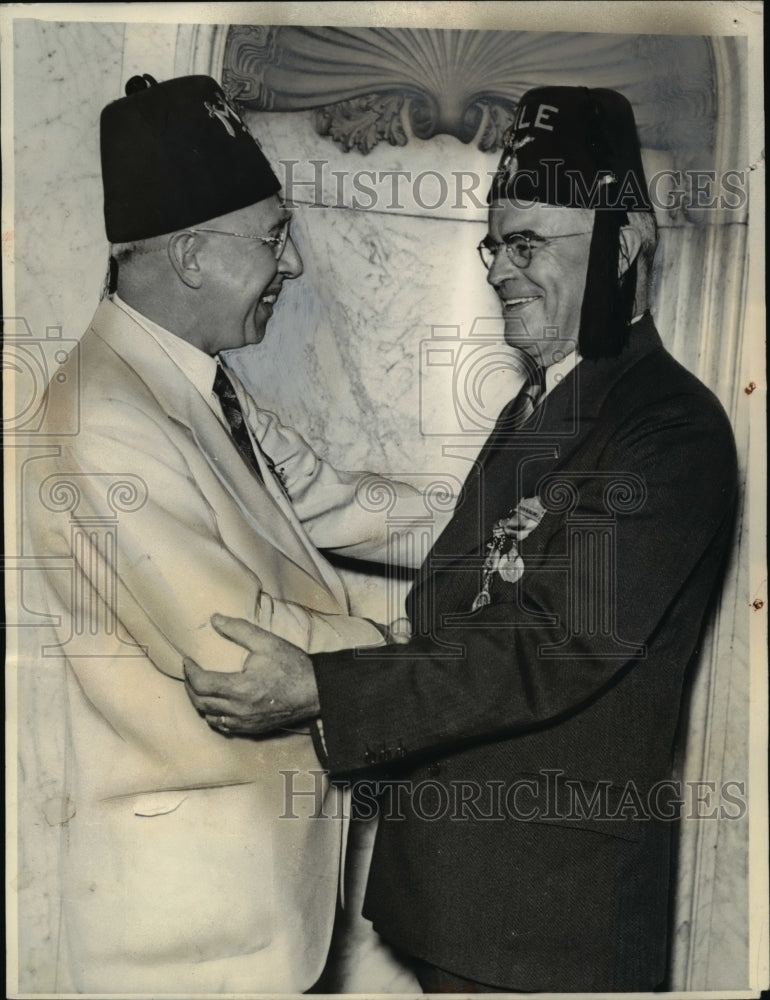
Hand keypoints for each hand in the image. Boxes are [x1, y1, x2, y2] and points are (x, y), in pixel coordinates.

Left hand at [183, 614, 319, 736]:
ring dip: (200, 702)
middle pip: (200, 702)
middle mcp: (239, 710)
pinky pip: (224, 726)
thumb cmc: (292, 665)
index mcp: (240, 688)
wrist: (315, 691)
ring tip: (199, 687)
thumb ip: (239, 629)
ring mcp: (245, 722)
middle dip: (190, 686)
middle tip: (190, 671)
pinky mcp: (252, 729)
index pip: (201, 683)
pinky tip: (216, 704)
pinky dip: (214, 715)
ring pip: (209, 716)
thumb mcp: (267, 642)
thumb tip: (214, 619)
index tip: (188, 660)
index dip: (189, 671)